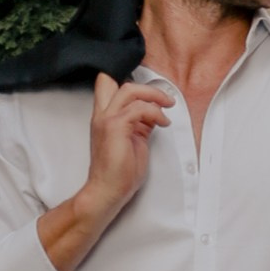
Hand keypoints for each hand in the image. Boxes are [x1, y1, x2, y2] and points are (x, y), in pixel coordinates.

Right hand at [38, 73, 173, 270]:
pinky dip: (155, 113)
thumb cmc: (119, 172)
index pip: (106, 84)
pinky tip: (163, 123)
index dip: (126, 80)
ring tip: (167, 107)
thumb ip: (139, 124)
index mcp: (103, 117)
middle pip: (113, 79)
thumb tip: (153, 113)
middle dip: (144, 86)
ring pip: (130, 90)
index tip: (149, 92)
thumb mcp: (133, 140)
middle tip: (164, 98)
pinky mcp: (116, 127)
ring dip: (154, 96)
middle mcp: (102, 115)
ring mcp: (107, 120)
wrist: (107, 191)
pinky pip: (139, 108)